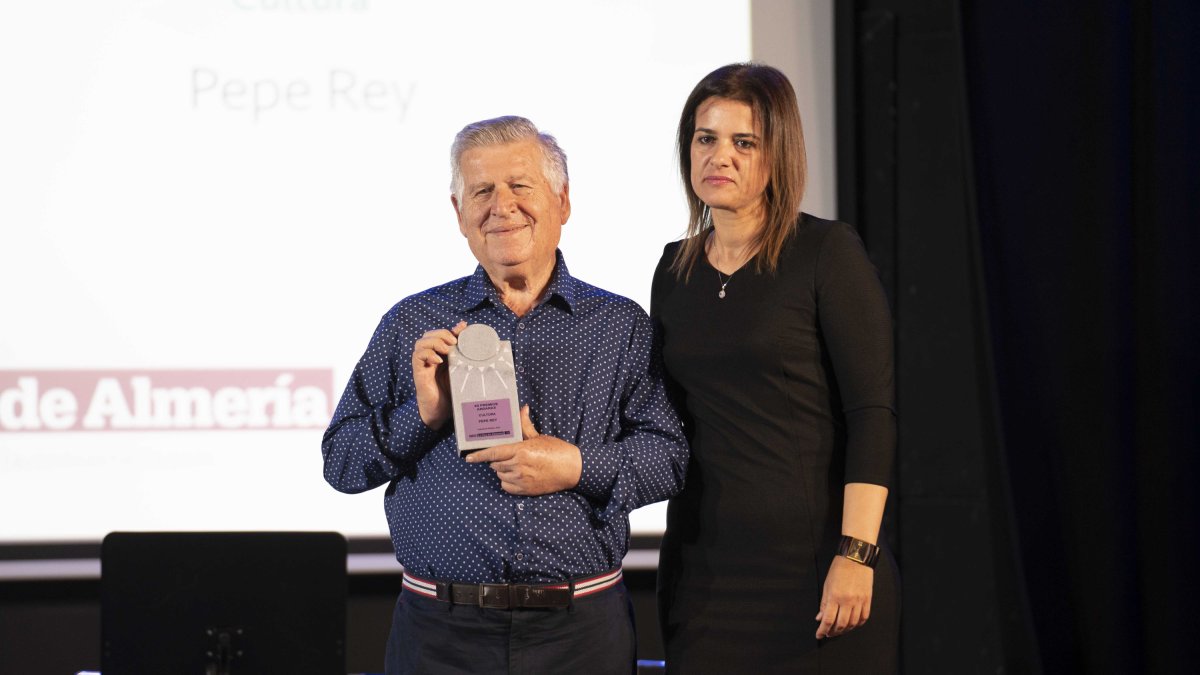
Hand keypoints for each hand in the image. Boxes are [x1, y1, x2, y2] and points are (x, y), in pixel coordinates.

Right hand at [411, 321, 466, 428]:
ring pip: (421, 342)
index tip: (463, 328)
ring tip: (447, 350)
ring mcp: (423, 364)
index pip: (442, 335)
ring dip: (435, 342)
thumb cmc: (452, 393)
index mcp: (442, 355)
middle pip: (429, 335)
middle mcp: (431, 357)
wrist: (441, 412)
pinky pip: (417, 356)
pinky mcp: (418, 372)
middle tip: (454, 341)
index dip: (451, 330)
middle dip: (442, 334)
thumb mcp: (462, 373)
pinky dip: (427, 354)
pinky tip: (438, 360)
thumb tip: (484, 349)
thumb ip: (468, 360)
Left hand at [465, 405, 581, 495]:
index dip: (479, 456)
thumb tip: (522, 409)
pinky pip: (506, 486)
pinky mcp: (525, 490)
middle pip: (495, 464)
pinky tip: (516, 475)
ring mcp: (521, 479)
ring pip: (500, 474)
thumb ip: (525, 425)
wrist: (572, 469)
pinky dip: (507, 481)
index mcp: (521, 450)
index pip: (494, 453)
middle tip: (507, 455)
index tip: (468, 458)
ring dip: (502, 470)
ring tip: (515, 464)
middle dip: (497, 460)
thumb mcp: (539, 436)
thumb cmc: (556, 450)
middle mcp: (518, 465)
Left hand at [815, 555, 873, 638]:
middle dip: (833, 632)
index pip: (828, 620)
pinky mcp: (868, 599)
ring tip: (839, 630)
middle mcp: (848, 601)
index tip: (819, 635)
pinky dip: (857, 624)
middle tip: (828, 633)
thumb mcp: (827, 585)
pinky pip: (864, 617)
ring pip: (853, 624)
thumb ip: (824, 603)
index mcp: (835, 596)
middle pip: (841, 625)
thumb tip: (820, 618)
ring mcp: (859, 601)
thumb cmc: (838, 569)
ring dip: (845, 630)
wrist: (856, 557)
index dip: (822, 630)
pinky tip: (852, 624)